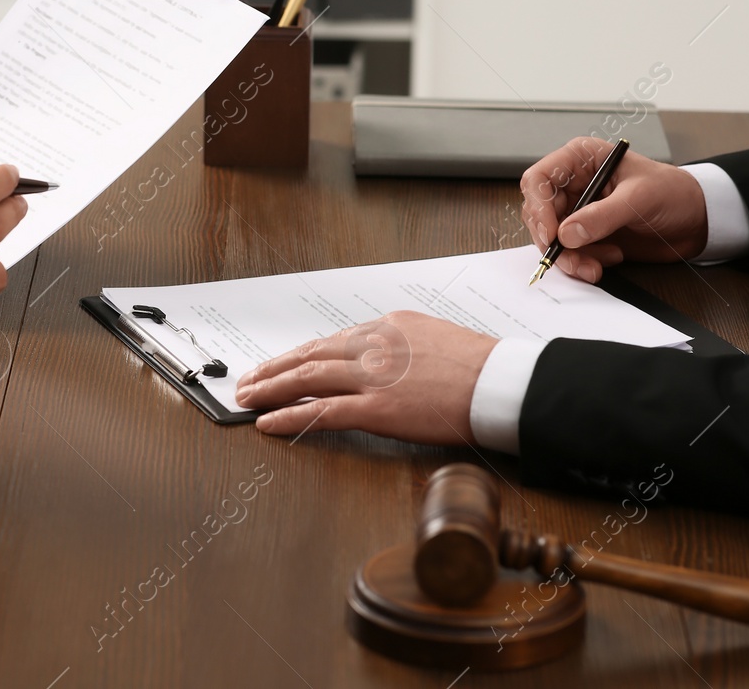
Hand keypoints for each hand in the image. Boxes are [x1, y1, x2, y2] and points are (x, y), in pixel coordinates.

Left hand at [233, 311, 496, 444]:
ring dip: (271, 388)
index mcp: (390, 326)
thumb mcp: (436, 338)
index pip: (334, 340)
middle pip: (311, 354)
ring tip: (247, 398)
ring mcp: (374, 376)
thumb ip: (404, 345)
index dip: (302, 354)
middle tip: (248, 379)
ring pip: (309, 378)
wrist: (502, 383)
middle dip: (275, 368)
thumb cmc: (481, 365)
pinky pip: (322, 411)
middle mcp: (375, 345)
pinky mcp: (378, 408)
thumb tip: (389, 358)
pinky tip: (268, 422)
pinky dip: (290, 415)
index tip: (282, 364)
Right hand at [520, 137, 708, 282]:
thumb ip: (603, 216)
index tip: (551, 233)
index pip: (539, 179)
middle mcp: (573, 184)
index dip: (538, 207)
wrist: (696, 219)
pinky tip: (608, 260)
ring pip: (551, 237)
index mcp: (581, 160)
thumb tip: (567, 234)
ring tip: (596, 266)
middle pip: (540, 213)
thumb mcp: (639, 199)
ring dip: (570, 256)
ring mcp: (578, 210)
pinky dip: (582, 262)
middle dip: (553, 240)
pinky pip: (569, 251)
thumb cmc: (672, 192)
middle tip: (573, 258)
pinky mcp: (586, 234)